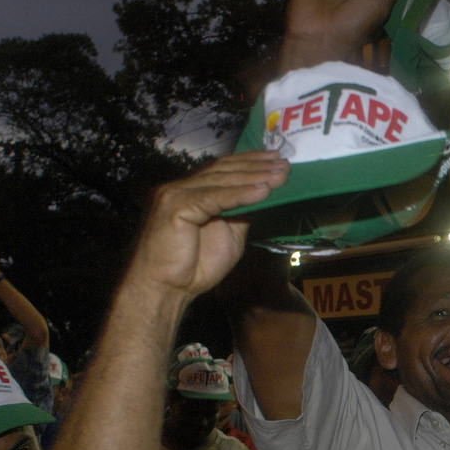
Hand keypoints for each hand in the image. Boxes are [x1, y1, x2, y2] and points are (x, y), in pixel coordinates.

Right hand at [130, 153, 288, 299]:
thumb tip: (264, 195)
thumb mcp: (229, 236)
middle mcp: (180, 187)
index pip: (222, 169)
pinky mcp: (174, 206)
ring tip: (280, 175)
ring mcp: (174, 194)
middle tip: (285, 164)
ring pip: (221, 181)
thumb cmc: (193, 268)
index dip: (250, 163)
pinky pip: (214, 198)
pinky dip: (240, 194)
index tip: (277, 160)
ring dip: (254, 177)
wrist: (164, 289)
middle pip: (223, 171)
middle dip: (257, 167)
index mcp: (190, 191)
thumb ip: (241, 214)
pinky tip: (263, 191)